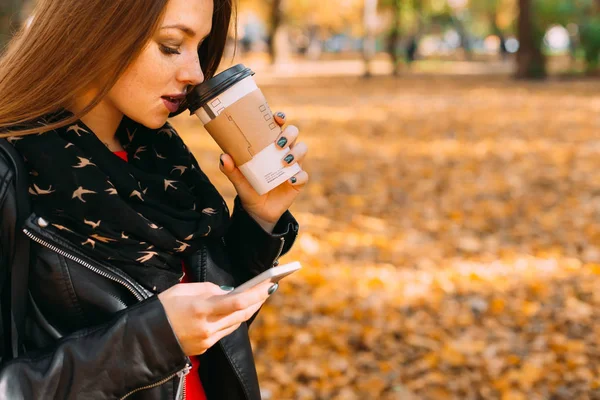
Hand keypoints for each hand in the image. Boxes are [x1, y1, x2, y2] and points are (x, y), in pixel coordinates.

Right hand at [158, 280, 273, 355]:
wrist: (144, 337)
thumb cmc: (162, 307)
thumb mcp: (184, 289)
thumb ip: (209, 289)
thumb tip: (229, 292)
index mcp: (201, 309)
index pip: (237, 302)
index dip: (256, 293)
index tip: (269, 283)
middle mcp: (207, 327)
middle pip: (242, 314)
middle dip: (257, 300)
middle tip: (268, 286)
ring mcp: (207, 340)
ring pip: (236, 324)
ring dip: (247, 310)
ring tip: (257, 295)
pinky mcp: (205, 348)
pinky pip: (225, 332)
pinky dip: (232, 320)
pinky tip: (236, 310)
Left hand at [219, 111, 308, 223]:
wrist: (257, 210)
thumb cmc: (248, 188)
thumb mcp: (238, 179)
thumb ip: (230, 169)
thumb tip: (223, 157)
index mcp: (269, 145)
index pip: (277, 126)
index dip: (280, 118)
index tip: (277, 118)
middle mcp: (283, 151)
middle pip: (294, 133)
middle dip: (290, 134)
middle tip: (279, 143)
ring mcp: (293, 165)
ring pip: (303, 150)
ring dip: (296, 152)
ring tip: (285, 161)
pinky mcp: (298, 181)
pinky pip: (303, 175)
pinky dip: (299, 176)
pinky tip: (291, 179)